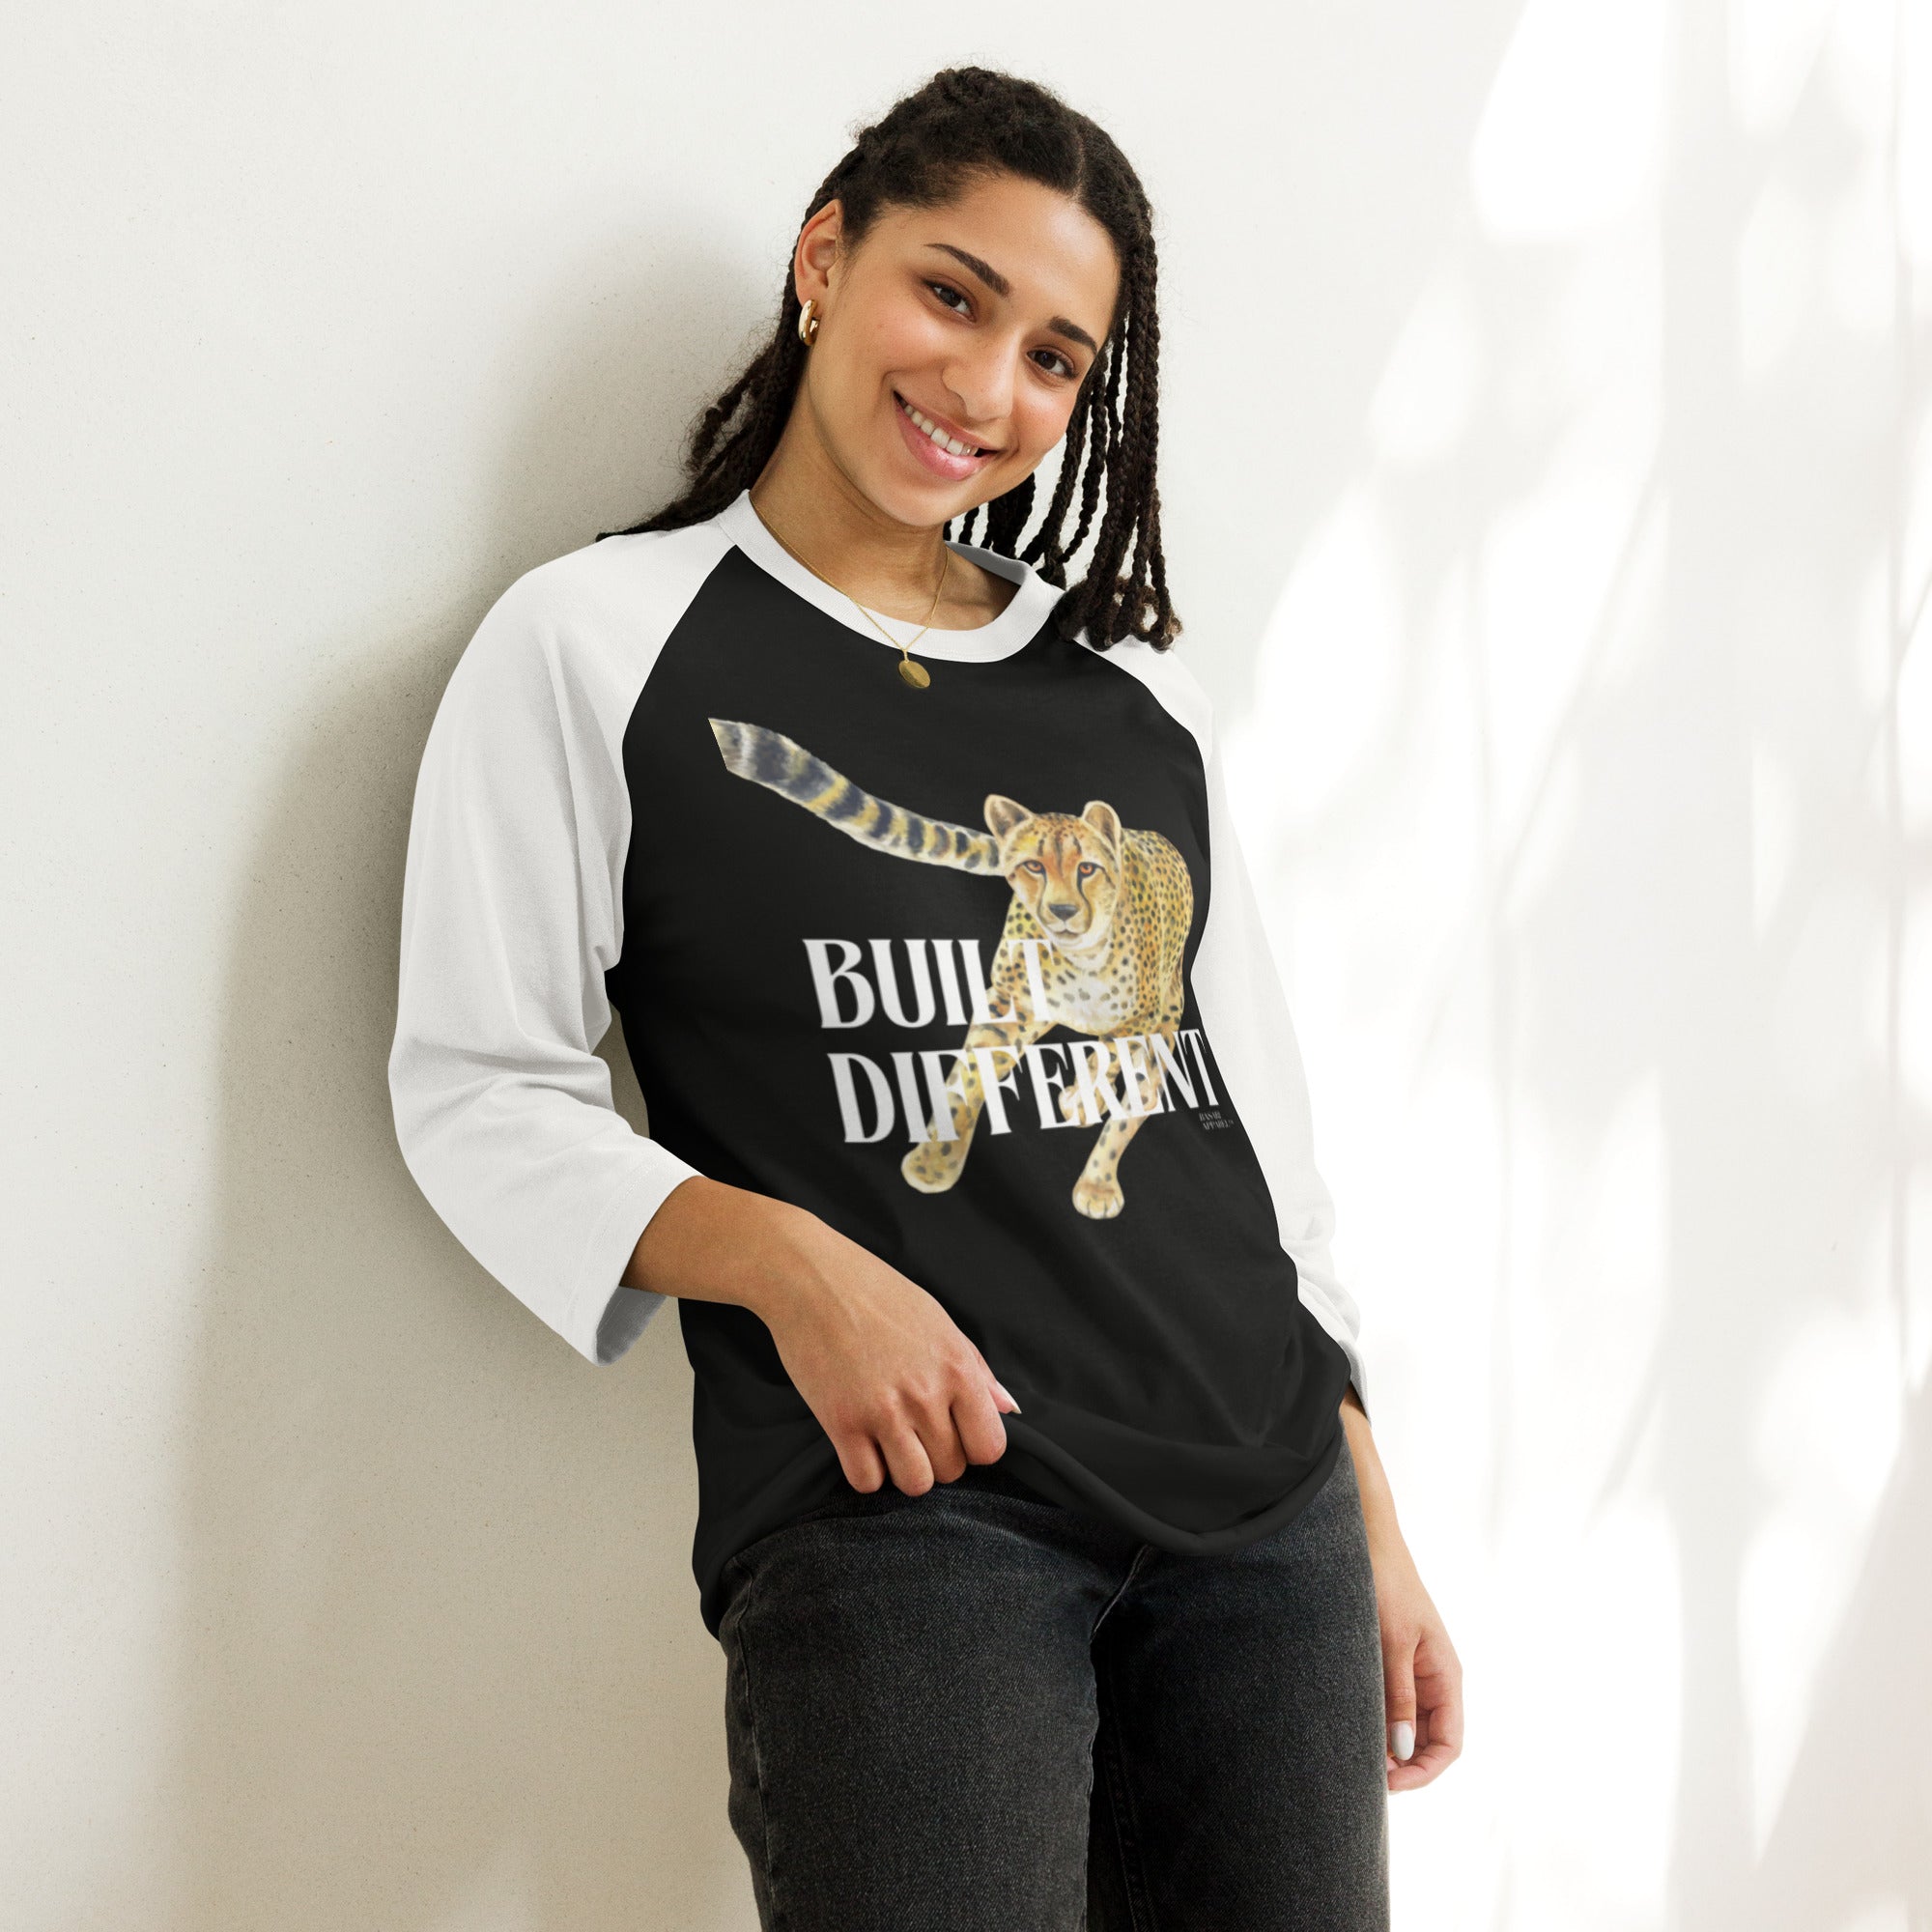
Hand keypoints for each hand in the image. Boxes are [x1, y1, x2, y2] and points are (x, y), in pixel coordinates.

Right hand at [622, 1177, 1020, 1494]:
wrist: (810, 1278)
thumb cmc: (876, 1292)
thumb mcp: (937, 1321)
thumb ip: (976, 1369)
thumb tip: (1008, 1409)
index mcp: (957, 1367)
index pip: (990, 1448)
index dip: (973, 1446)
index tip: (954, 1432)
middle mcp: (927, 1394)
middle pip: (952, 1470)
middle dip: (936, 1457)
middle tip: (914, 1429)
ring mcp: (883, 1411)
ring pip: (915, 1484)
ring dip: (904, 1469)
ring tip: (890, 1441)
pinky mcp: (841, 1422)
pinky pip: (867, 1482)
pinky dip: (866, 1471)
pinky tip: (861, 1444)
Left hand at [1341, 1397, 1463, 1791]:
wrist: (1367, 1540)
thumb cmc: (1385, 1584)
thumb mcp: (1392, 1642)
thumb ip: (1398, 1696)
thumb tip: (1402, 1751)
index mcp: (1446, 1674)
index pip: (1449, 1742)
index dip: (1424, 1771)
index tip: (1391, 1785)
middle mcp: (1433, 1678)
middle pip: (1428, 1741)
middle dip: (1403, 1764)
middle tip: (1364, 1775)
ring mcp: (1412, 1672)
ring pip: (1407, 1727)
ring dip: (1387, 1745)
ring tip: (1353, 1754)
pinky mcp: (1389, 1662)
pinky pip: (1389, 1704)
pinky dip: (1375, 1722)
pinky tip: (1349, 1727)